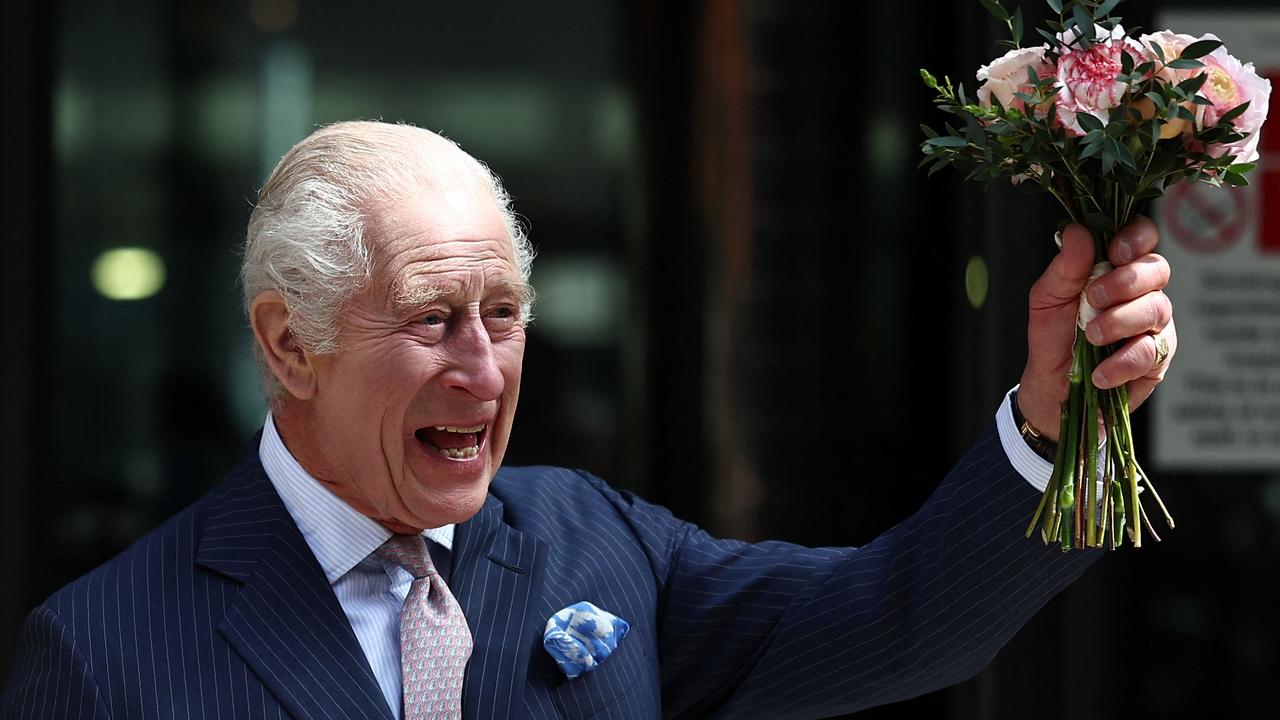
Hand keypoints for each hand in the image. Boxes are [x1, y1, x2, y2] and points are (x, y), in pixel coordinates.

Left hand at [1016, 216, 1175, 440]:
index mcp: (1116, 268)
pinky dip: (1122, 362)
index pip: (1143, 237)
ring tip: (1091, 336)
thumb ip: (1065, 266)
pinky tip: (1100, 372)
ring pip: (1157, 309)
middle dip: (1126, 281)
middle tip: (1094, 299)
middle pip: (1158, 268)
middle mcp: (1142, 292)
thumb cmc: (1053, 336)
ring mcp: (1154, 323)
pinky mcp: (1157, 357)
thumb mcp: (1047, 298)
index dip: (1136, 238)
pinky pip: (1151, 352)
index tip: (1114, 252)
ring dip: (1120, 321)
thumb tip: (1077, 230)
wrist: (1052, 386)